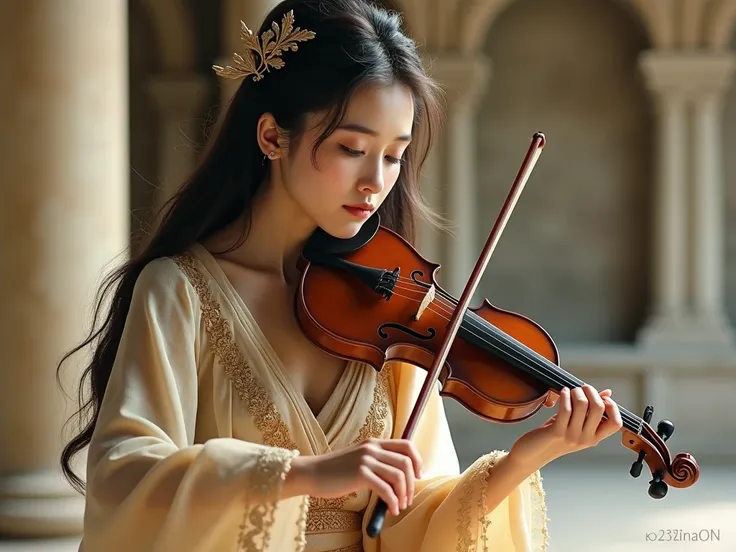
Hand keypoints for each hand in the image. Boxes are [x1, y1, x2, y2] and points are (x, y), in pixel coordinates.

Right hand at [285, 438, 422, 515]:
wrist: (312, 473)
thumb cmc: (335, 472)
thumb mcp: (359, 460)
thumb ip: (377, 462)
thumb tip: (399, 478)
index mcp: (374, 443)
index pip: (406, 445)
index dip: (418, 461)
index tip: (418, 476)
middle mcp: (372, 448)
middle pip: (406, 462)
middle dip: (412, 483)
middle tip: (407, 498)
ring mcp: (366, 460)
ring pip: (399, 476)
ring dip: (403, 495)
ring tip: (399, 506)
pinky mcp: (360, 474)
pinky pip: (386, 489)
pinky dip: (392, 501)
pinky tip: (391, 509)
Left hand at [508, 385, 622, 470]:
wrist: (532, 454)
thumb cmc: (553, 437)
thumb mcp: (575, 424)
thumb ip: (590, 411)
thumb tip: (607, 393)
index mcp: (593, 438)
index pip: (615, 424)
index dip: (612, 407)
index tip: (602, 397)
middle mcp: (585, 439)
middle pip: (598, 408)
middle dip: (591, 391)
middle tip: (583, 387)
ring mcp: (572, 436)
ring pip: (582, 405)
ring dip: (576, 392)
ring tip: (570, 390)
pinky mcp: (557, 432)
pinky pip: (566, 408)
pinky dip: (565, 396)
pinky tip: (562, 392)